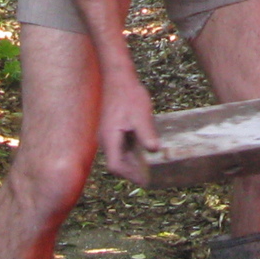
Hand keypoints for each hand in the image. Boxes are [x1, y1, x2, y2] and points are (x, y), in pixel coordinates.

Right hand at [99, 61, 160, 183]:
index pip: (115, 166)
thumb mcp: (141, 114)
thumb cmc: (128, 95)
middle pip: (116, 163)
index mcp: (110, 138)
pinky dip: (131, 153)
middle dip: (132, 172)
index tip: (144, 181)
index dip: (129, 176)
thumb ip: (146, 133)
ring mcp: (108, 134)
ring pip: (118, 155)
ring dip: (131, 163)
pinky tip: (144, 150)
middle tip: (149, 178)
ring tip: (148, 168)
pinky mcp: (112, 129)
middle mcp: (106, 139)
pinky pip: (120, 146)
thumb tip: (154, 150)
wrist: (118, 77)